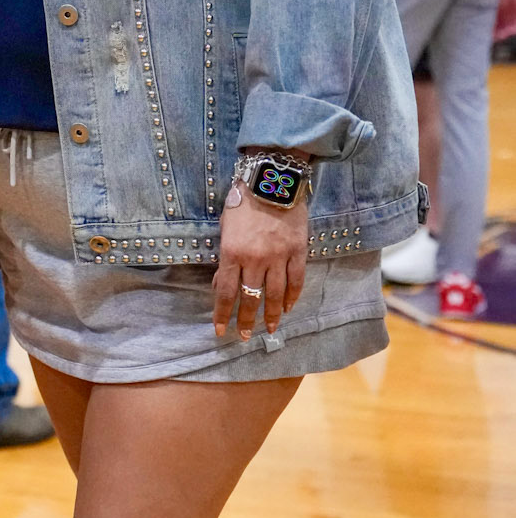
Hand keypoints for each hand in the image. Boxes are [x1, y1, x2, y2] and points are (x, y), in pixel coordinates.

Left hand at [212, 183, 308, 340]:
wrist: (273, 180)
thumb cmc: (242, 201)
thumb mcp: (225, 229)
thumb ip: (226, 258)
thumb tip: (224, 284)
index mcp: (232, 253)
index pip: (226, 293)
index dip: (222, 314)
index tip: (220, 331)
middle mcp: (255, 259)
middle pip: (251, 299)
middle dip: (246, 321)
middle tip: (245, 336)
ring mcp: (279, 257)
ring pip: (275, 295)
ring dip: (272, 315)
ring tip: (270, 329)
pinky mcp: (298, 251)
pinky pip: (296, 281)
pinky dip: (293, 297)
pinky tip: (289, 308)